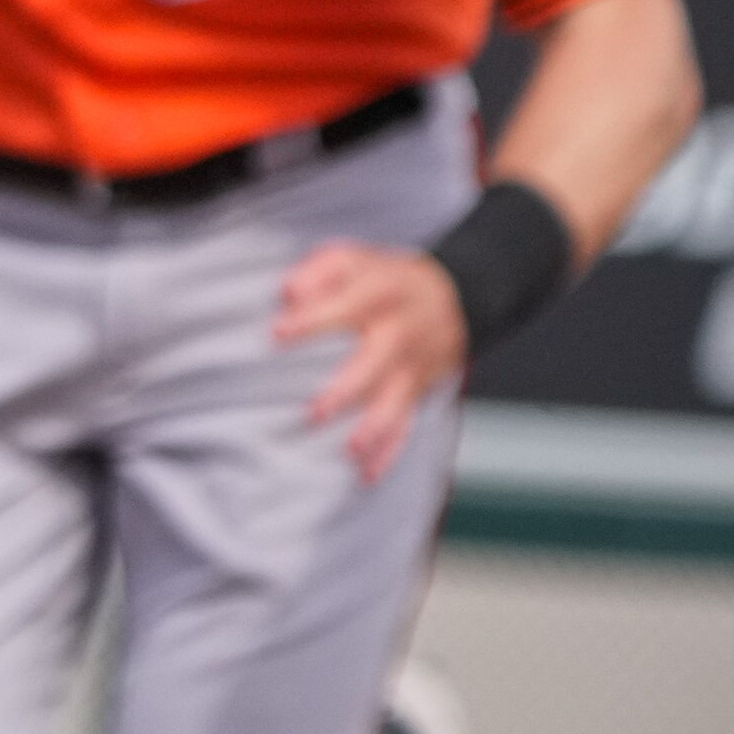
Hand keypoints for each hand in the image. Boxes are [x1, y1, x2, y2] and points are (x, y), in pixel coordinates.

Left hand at [272, 240, 466, 480]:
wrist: (456, 294)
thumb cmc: (386, 277)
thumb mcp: (354, 258)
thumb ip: (319, 270)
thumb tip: (288, 291)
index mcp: (381, 293)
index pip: (346, 305)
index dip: (312, 319)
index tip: (277, 333)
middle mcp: (401, 331)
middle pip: (378, 360)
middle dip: (348, 388)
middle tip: (315, 412)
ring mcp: (414, 364)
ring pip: (398, 400)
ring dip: (375, 428)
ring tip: (350, 451)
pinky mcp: (421, 389)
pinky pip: (408, 424)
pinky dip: (391, 452)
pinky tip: (367, 475)